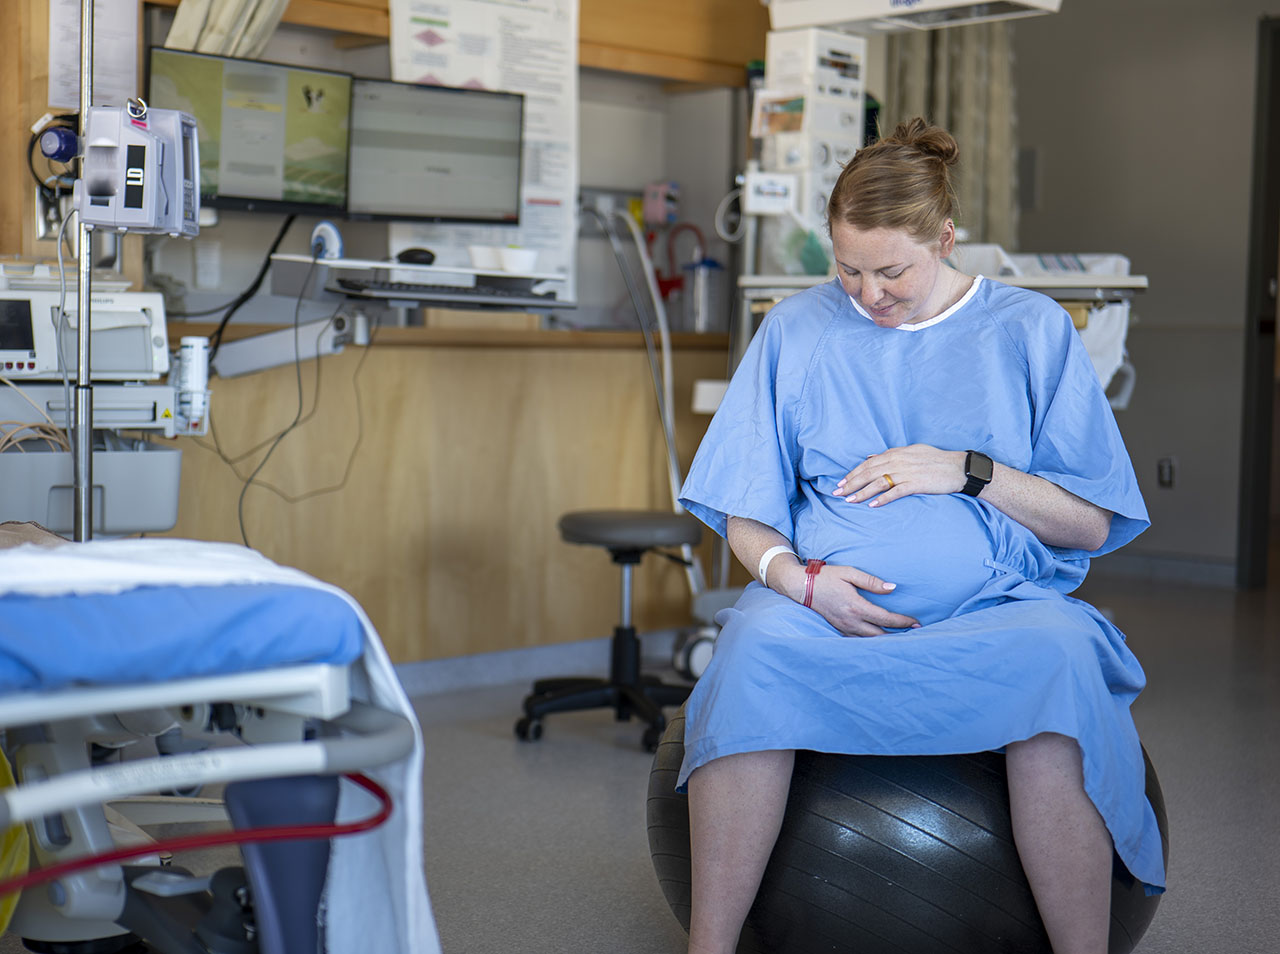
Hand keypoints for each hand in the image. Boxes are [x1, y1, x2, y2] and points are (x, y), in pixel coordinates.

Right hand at [773, 561, 919, 636]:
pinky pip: (857, 640)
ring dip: (885, 641)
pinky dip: (870, 641)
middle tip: (914, 634)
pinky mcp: (837, 629)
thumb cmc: (825, 577)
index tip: (916, 622)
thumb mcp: (849, 573)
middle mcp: (850, 621)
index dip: (903, 622)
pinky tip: (878, 639)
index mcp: (856, 606)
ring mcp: (843, 628)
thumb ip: (871, 581)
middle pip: (880, 635)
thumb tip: (892, 588)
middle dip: (898, 635)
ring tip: (900, 638)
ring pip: (869, 641)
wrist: (799, 586)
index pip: (886, 619)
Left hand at [834, 444, 966, 507]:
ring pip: (878, 482)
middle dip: (851, 483)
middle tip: (837, 493)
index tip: (841, 482)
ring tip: (850, 500)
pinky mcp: (916, 483)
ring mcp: (907, 472)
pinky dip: (883, 498)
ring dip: (862, 492)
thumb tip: (870, 457)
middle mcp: (898, 461)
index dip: (853, 473)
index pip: (868, 463)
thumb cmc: (935, 460)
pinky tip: (872, 505)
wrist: (958, 467)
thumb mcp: (911, 451)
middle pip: (869, 472)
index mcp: (896, 453)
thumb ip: (890, 454)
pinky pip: (896, 492)